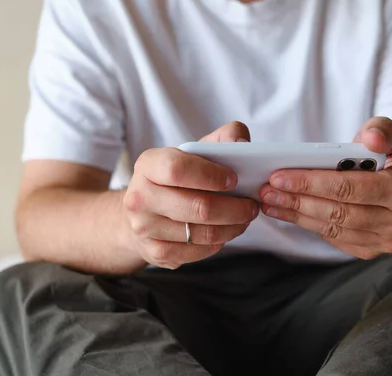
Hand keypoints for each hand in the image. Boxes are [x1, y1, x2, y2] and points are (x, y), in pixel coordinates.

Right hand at [124, 122, 258, 268]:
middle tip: (251, 206)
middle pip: (198, 207)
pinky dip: (218, 243)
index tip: (234, 179)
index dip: (211, 175)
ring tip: (244, 219)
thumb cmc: (175, 178)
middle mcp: (139, 197)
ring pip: (202, 233)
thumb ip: (221, 139)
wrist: (142, 211)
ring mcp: (144, 227)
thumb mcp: (193, 152)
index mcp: (148, 165)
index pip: (178, 170)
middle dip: (234, 208)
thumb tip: (241, 142)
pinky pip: (197, 252)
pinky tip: (225, 233)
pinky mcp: (153, 252)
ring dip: (232, 227)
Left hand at [259, 117, 391, 258]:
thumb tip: (370, 139)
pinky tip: (286, 211)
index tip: (279, 175)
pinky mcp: (369, 251)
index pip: (349, 188)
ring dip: (296, 214)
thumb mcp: (389, 136)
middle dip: (297, 199)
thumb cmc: (388, 159)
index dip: (311, 182)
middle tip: (267, 189)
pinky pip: (332, 239)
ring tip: (269, 200)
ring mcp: (385, 241)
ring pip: (332, 229)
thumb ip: (381, 129)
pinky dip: (306, 224)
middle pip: (338, 212)